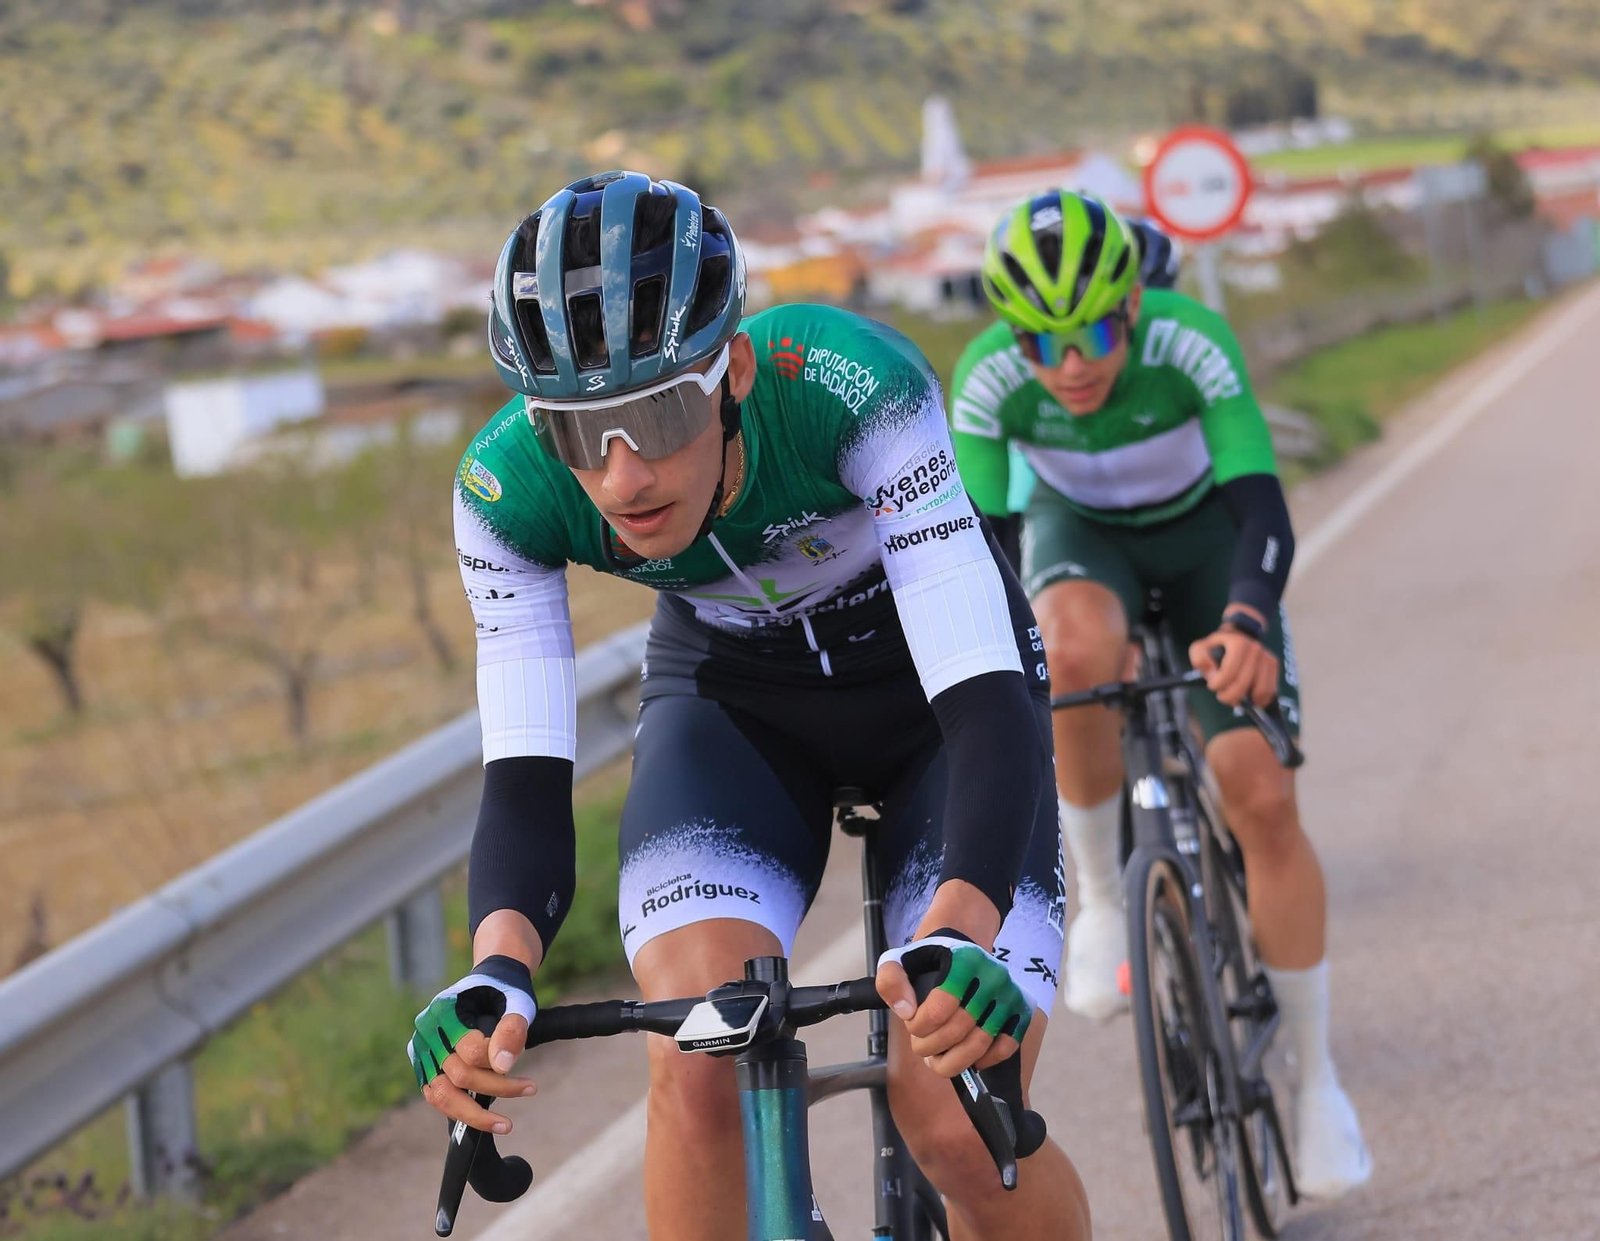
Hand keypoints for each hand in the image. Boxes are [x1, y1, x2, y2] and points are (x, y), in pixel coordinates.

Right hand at [408, 955, 537, 1133]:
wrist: (490, 983)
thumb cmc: (505, 991)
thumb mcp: (518, 1001)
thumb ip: (512, 1029)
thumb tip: (502, 1067)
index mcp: (445, 1009)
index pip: (470, 1051)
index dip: (499, 1063)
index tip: (525, 1065)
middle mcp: (426, 1031)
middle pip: (457, 1076)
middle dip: (497, 1088)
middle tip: (530, 1089)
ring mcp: (422, 1050)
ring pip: (441, 1095)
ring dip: (475, 1114)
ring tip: (505, 1124)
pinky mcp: (425, 1066)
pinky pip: (438, 1097)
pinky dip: (462, 1110)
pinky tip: (486, 1117)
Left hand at [876, 931, 1030, 1076]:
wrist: (963, 949)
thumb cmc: (930, 961)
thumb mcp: (901, 961)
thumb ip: (891, 982)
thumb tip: (906, 1012)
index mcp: (964, 960)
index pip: (939, 1009)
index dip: (919, 1026)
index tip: (911, 1025)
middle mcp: (993, 976)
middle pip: (958, 1030)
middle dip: (931, 1046)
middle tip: (921, 1046)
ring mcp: (1010, 995)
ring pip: (980, 1044)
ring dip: (953, 1060)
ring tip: (938, 1057)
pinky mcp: (1021, 1012)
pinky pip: (1006, 1047)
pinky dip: (984, 1060)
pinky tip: (966, 1057)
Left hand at [1190, 621, 1277, 708]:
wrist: (1238, 636)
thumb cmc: (1216, 647)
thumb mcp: (1200, 648)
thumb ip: (1200, 659)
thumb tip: (1212, 674)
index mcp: (1238, 643)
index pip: (1229, 672)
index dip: (1218, 684)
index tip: (1212, 685)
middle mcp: (1255, 649)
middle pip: (1243, 684)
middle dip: (1228, 695)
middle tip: (1222, 694)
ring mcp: (1267, 657)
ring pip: (1259, 691)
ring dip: (1244, 699)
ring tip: (1234, 696)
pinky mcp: (1274, 666)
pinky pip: (1270, 691)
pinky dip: (1258, 700)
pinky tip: (1248, 697)